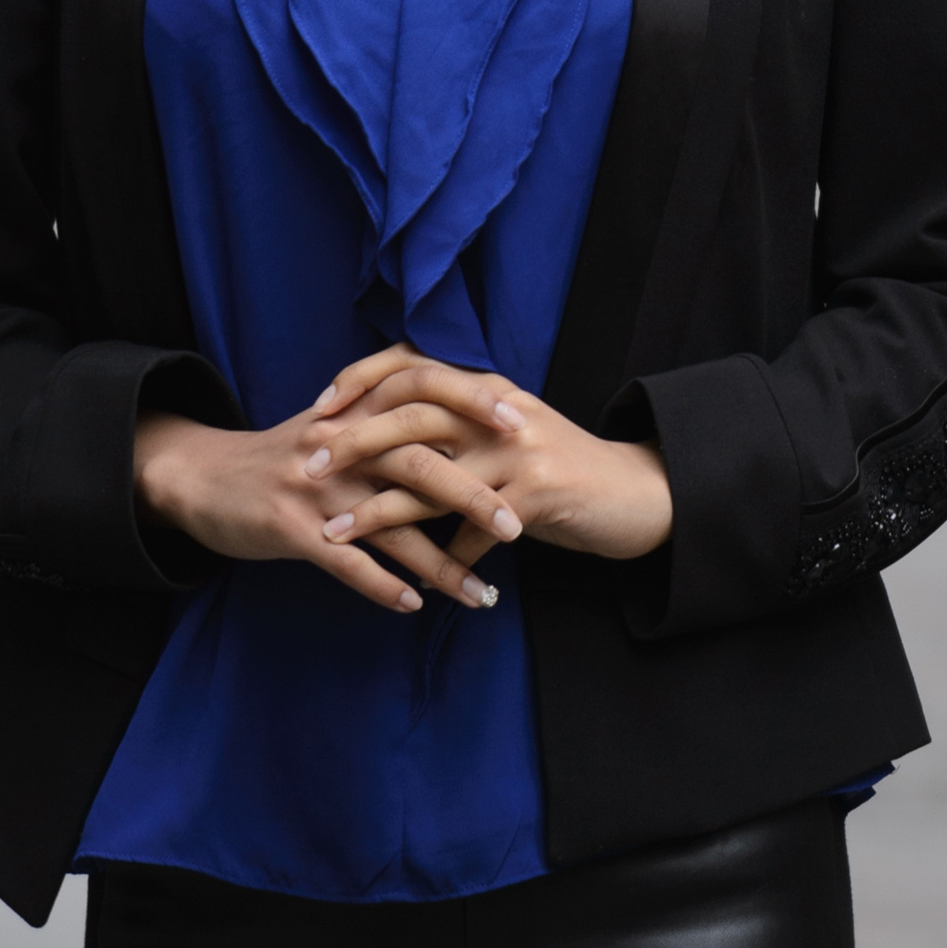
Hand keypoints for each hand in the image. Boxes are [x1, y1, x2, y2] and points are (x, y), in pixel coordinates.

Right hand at [134, 347, 507, 615]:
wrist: (204, 476)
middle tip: (518, 527)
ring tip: (482, 595)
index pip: (428, 396)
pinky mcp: (291, 529)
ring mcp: (317, 486)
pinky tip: (413, 606)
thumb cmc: (287, 454)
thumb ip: (390, 418)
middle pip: (421, 462)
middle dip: (474, 496)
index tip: (524, 430)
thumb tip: (460, 430)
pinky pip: (346, 562)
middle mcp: (344, 443)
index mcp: (359, 408)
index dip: (476, 407)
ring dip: (440, 563)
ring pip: (390, 524)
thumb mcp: (336, 422)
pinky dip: (381, 585)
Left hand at [302, 349, 672, 572]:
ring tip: (334, 533)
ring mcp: (521, 450)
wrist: (635, 493)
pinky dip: (442, 560)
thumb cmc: (561, 468)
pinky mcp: (538, 494)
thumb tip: (390, 427)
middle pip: (413, 413)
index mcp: (488, 388)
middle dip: (356, 441)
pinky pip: (473, 531)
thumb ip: (459, 424)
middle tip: (311, 464)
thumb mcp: (509, 432)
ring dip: (378, 511)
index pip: (414, 364)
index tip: (319, 406)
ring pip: (433, 479)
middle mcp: (501, 410)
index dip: (363, 380)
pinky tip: (417, 583)